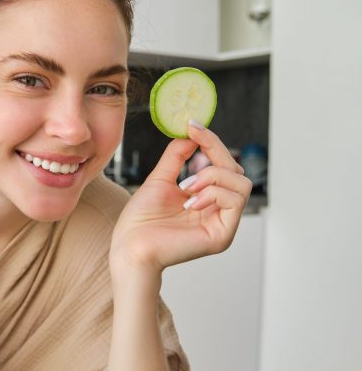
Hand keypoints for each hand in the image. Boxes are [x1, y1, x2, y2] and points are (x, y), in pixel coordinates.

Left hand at [110, 120, 252, 277]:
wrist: (129, 245)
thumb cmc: (140, 219)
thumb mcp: (160, 179)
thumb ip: (177, 156)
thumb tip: (192, 132)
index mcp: (206, 199)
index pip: (222, 164)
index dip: (211, 142)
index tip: (193, 125)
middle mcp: (218, 211)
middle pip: (236, 170)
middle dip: (215, 153)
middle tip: (192, 150)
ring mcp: (223, 223)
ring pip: (241, 183)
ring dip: (213, 176)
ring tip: (186, 187)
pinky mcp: (222, 235)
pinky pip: (235, 201)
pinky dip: (213, 193)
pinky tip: (190, 202)